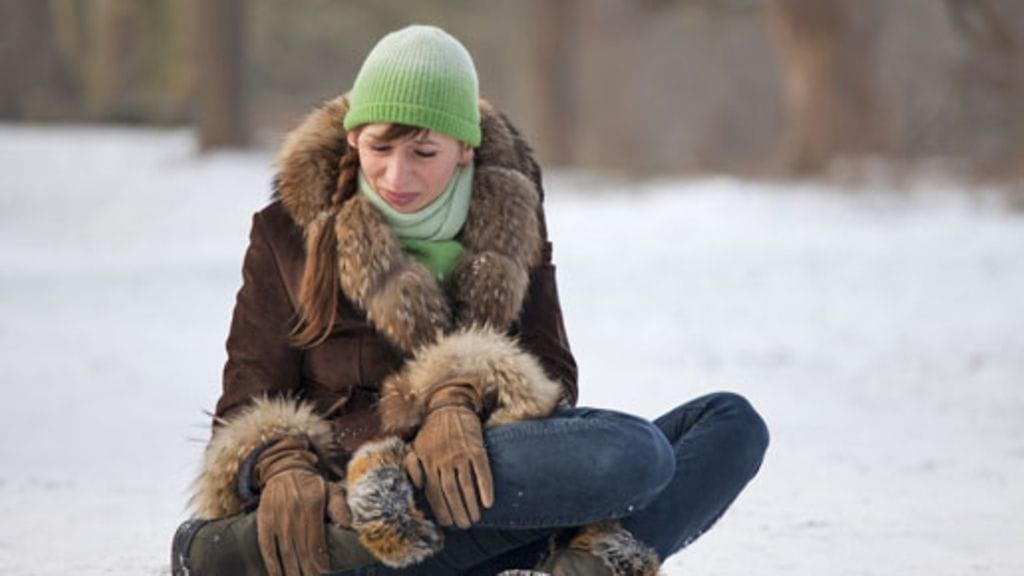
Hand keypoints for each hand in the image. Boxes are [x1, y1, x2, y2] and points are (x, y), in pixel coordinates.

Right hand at [255, 436, 329, 575]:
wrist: (285, 470)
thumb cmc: (312, 485)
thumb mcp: (331, 490)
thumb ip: (340, 508)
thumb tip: (349, 527)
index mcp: (313, 505)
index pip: (316, 541)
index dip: (320, 561)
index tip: (325, 572)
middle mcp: (294, 512)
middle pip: (301, 550)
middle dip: (308, 571)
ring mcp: (277, 518)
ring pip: (285, 552)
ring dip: (292, 571)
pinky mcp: (265, 521)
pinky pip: (267, 547)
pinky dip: (273, 564)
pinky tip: (279, 575)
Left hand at [404, 383, 493, 528]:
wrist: (450, 406)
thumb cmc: (431, 431)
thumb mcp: (415, 447)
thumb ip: (412, 467)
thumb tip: (418, 487)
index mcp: (428, 461)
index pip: (434, 492)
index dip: (441, 510)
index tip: (447, 524)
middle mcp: (443, 459)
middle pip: (451, 492)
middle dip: (457, 512)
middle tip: (464, 525)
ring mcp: (460, 453)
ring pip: (466, 484)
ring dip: (471, 504)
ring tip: (476, 518)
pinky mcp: (476, 448)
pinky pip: (482, 471)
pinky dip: (485, 487)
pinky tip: (488, 502)